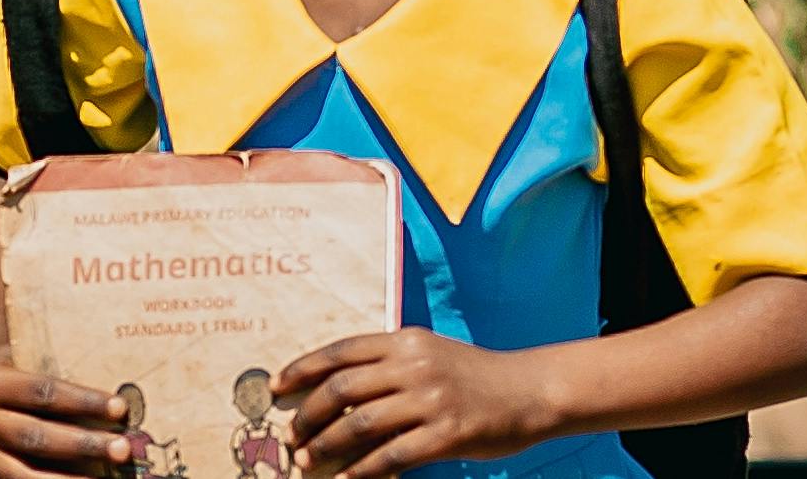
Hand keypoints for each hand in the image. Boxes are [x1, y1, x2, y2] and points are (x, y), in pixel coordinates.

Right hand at [0, 361, 138, 478]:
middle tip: (122, 449)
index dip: (83, 401)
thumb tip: (119, 400)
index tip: (120, 408)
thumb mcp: (35, 361)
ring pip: (27, 474)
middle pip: (37, 436)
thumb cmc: (26, 369)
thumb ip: (65, 373)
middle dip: (83, 445)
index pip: (43, 392)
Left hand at [274, 329, 565, 478]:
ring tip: (306, 459)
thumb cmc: (474, 375)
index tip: (276, 388)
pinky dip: (361, 471)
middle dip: (307, 415)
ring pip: (359, 424)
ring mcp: (431, 400)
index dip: (302, 369)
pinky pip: (391, 456)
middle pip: (341, 389)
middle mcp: (414, 366)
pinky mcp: (446, 434)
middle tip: (291, 436)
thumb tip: (335, 391)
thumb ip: (388, 364)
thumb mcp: (431, 354)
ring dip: (325, 445)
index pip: (340, 351)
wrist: (530, 390)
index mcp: (406, 341)